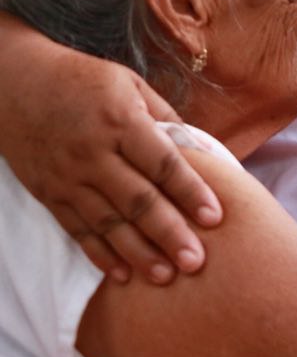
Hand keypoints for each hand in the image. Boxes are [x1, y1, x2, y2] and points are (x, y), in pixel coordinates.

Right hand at [0, 37, 220, 282]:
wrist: (13, 84)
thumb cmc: (83, 80)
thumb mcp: (130, 84)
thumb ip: (165, 117)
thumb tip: (201, 148)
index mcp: (121, 122)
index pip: (163, 164)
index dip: (191, 192)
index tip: (216, 217)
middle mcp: (94, 154)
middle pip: (139, 201)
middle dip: (170, 234)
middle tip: (197, 262)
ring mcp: (69, 178)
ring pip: (109, 223)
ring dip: (139, 253)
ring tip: (166, 277)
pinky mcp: (50, 194)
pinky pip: (78, 230)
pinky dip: (100, 254)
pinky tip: (123, 274)